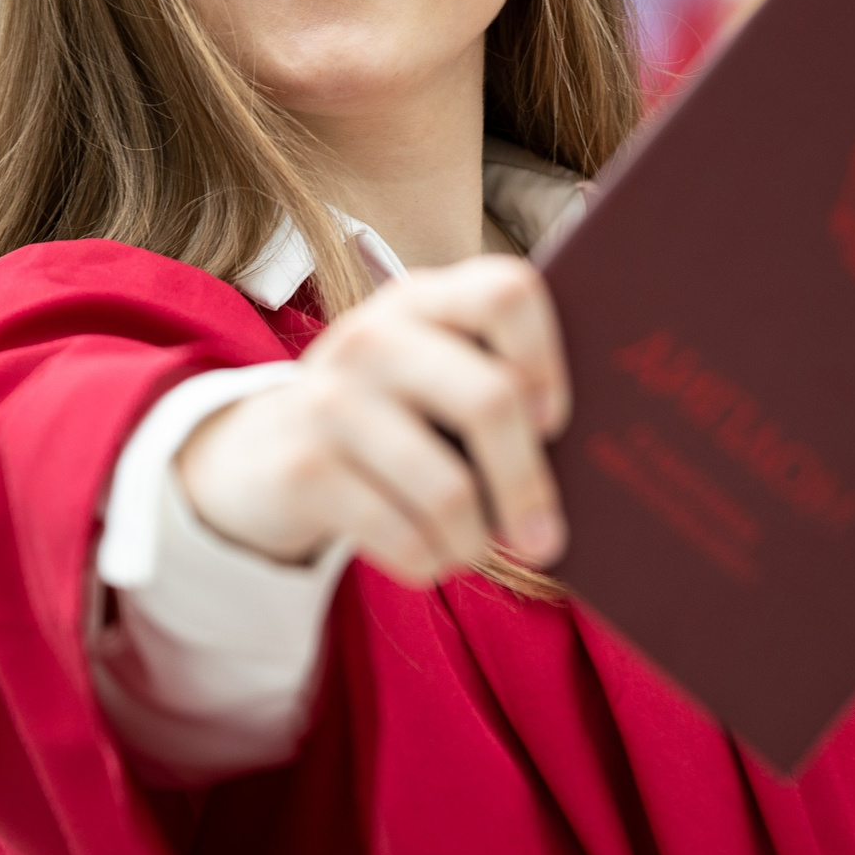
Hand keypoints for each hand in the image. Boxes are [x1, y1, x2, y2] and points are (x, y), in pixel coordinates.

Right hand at [176, 255, 570, 584]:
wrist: (256, 455)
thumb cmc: (384, 420)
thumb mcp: (428, 377)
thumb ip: (493, 385)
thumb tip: (597, 458)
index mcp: (423, 300)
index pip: (507, 291)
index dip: (546, 359)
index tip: (554, 422)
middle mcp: (375, 336)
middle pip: (492, 399)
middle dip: (529, 484)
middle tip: (546, 538)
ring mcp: (332, 400)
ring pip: (451, 490)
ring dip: (476, 541)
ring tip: (473, 549)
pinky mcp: (304, 469)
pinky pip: (403, 538)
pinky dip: (429, 562)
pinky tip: (426, 557)